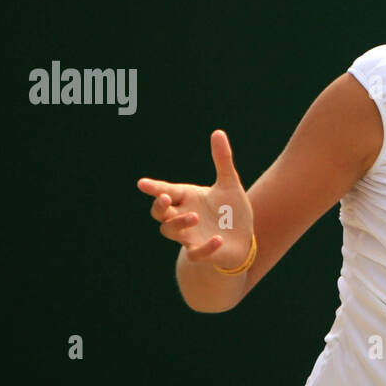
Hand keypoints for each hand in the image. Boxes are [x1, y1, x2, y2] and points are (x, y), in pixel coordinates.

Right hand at [137, 129, 253, 268]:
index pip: (165, 190)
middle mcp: (183, 216)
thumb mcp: (229, 183)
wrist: (243, 237)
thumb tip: (218, 132)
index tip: (142, 183)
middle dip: (159, 206)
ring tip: (195, 216)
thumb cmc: (231, 210)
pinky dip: (205, 247)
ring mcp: (190, 236)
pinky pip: (197, 253)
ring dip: (179, 223)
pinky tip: (217, 239)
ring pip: (171, 231)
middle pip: (160, 213)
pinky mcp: (202, 252)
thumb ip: (222, 160)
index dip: (154, 188)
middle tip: (164, 197)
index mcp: (186, 198)